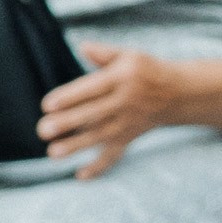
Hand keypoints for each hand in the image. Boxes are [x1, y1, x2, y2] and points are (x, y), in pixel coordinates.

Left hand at [37, 39, 188, 176]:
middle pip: (93, 114)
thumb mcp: (129, 55)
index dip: (70, 97)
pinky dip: (99, 167)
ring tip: (53, 152)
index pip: (92, 89)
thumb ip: (104, 53)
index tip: (47, 105)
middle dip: (68, 124)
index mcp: (122, 79)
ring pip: (100, 136)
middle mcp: (125, 102)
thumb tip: (83, 47)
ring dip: (76, 146)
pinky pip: (115, 154)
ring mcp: (127, 123)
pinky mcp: (129, 137)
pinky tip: (81, 175)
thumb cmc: (146, 71)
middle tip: (43, 130)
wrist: (178, 94)